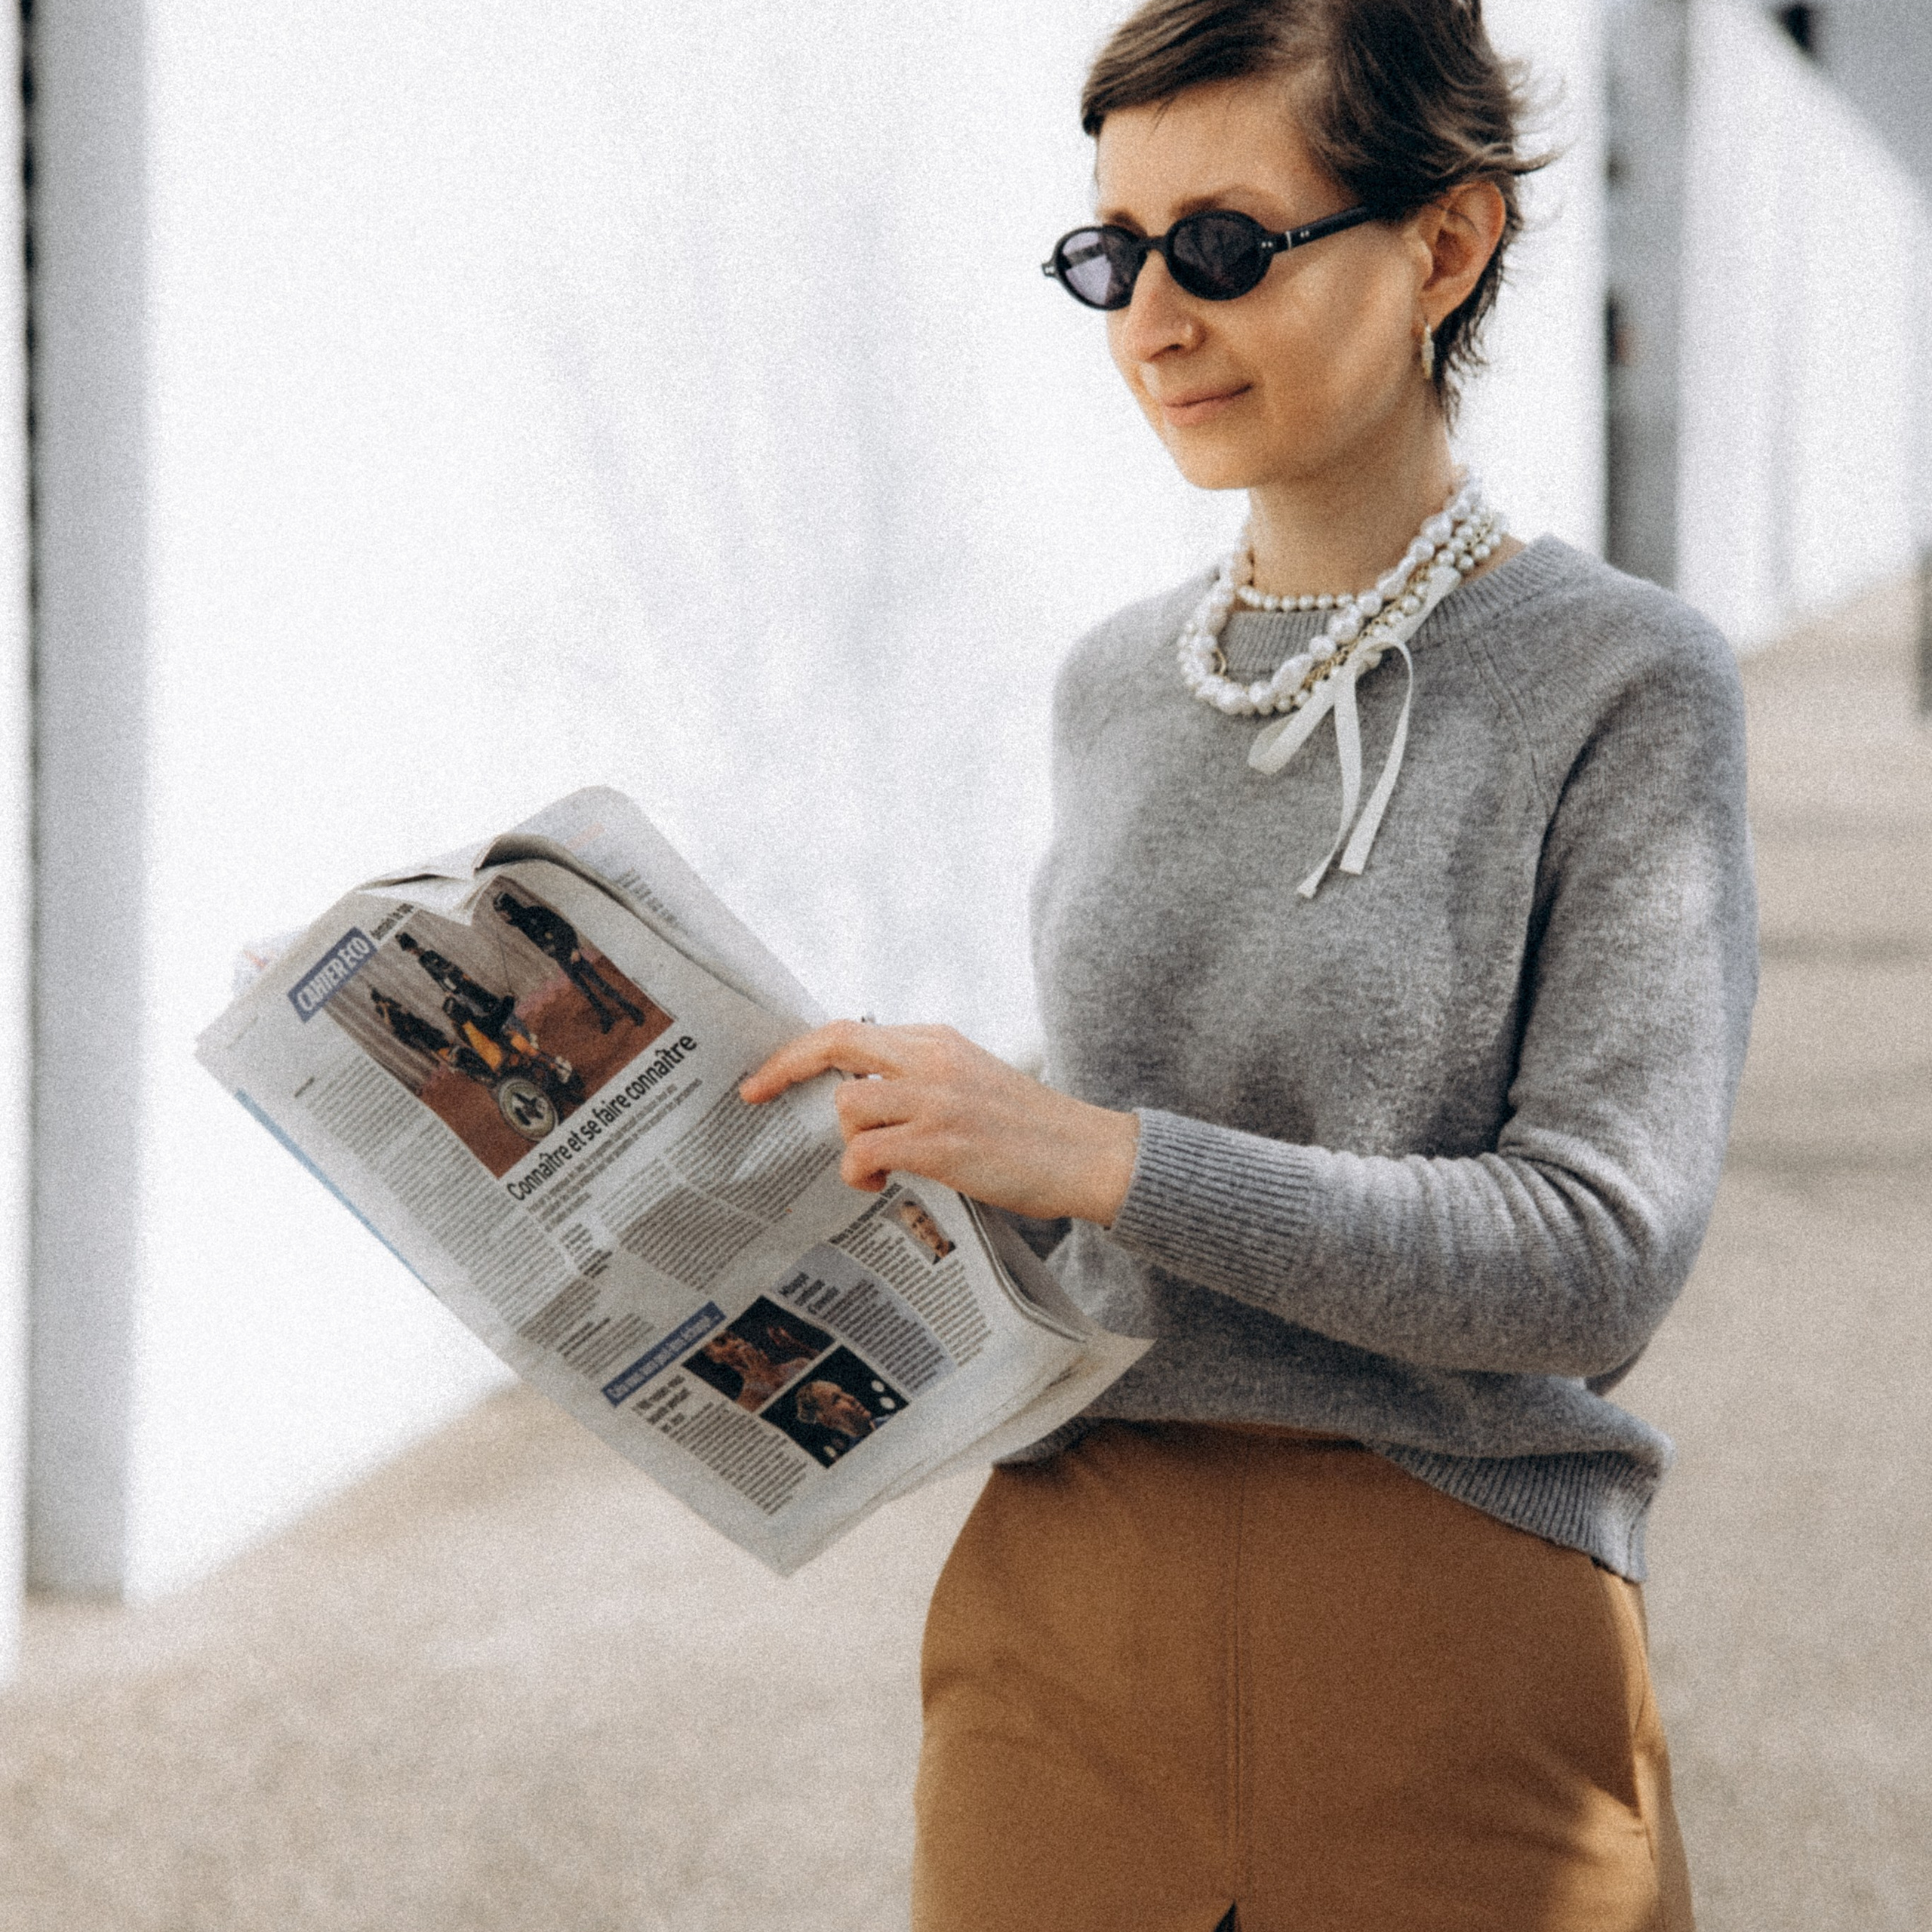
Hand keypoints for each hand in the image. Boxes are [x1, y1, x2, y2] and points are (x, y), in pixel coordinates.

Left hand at [739, 1021, 1139, 1226]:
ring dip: (848, 1140)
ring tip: (876, 1165)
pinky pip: (865, 1152)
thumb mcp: (971, 1078)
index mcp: (938, 1039)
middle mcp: (933, 1059)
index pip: (853, 1029)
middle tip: (756, 1094)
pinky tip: (882, 1182)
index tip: (766, 1072)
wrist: (1088, 1154)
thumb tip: (856, 1093)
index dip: (800, 1048)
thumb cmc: (1030, 1129)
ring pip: (848, 1105)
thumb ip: (920, 1075)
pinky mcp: (940, 1143)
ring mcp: (936, 1099)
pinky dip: (860, 1171)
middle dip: (786, 1068)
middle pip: (836, 1044)